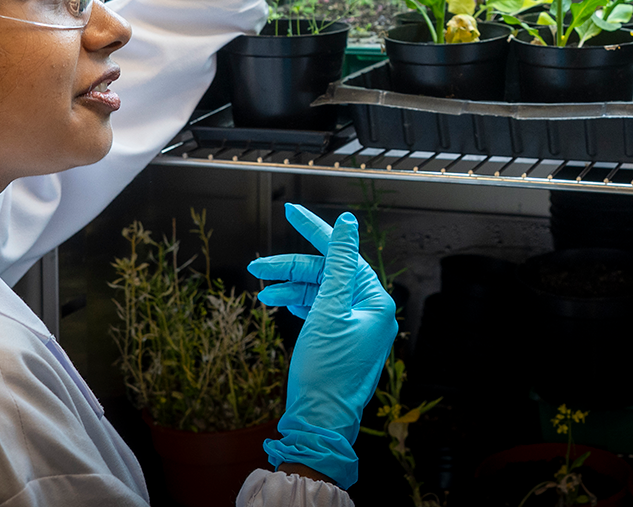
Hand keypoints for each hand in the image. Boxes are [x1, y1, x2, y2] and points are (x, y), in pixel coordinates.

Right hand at [247, 204, 397, 488]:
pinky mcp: (340, 339)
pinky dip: (299, 303)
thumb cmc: (325, 372)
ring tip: (262, 290)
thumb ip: (337, 263)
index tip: (290, 211)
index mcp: (375, 301)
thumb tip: (347, 223)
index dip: (315, 231)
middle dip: (292, 268)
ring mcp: (355, 327)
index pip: (343, 254)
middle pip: (327, 273)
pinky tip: (278, 300)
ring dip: (291, 287)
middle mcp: (369, 311)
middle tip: (257, 266)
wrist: (318, 422)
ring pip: (319, 292)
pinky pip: (319, 310)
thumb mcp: (328, 310)